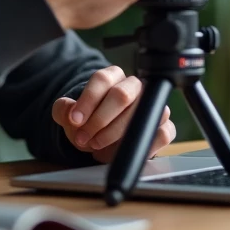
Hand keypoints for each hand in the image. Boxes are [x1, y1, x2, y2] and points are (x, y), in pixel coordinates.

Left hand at [51, 66, 175, 163]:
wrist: (103, 138)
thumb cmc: (89, 121)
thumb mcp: (70, 115)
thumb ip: (64, 109)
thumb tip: (69, 110)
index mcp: (113, 77)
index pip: (103, 79)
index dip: (88, 100)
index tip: (75, 119)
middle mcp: (135, 87)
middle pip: (121, 95)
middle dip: (99, 120)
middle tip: (84, 137)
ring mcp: (152, 106)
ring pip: (141, 114)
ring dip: (116, 134)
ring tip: (97, 147)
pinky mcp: (164, 127)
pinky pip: (161, 133)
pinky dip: (140, 146)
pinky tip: (120, 152)